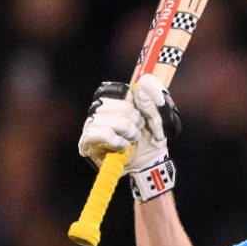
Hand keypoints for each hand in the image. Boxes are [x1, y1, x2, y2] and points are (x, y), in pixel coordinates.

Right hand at [77, 73, 180, 200]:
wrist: (149, 162)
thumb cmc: (151, 137)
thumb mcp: (161, 115)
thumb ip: (154, 96)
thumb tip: (143, 83)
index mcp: (112, 98)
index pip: (115, 89)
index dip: (131, 101)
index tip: (141, 112)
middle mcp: (97, 109)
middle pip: (116, 105)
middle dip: (134, 119)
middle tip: (137, 129)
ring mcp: (90, 125)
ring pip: (112, 121)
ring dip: (128, 133)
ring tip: (131, 140)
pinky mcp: (85, 142)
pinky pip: (103, 134)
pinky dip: (118, 141)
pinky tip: (122, 147)